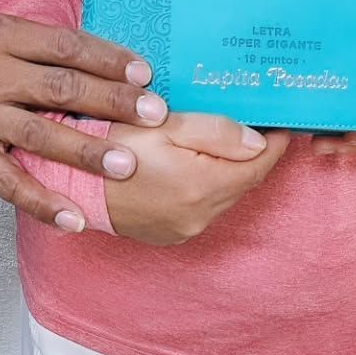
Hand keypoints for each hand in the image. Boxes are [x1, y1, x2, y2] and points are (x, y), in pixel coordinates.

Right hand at [0, 13, 165, 230]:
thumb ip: (44, 44)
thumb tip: (106, 59)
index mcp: (6, 37)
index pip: (65, 46)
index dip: (107, 58)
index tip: (144, 71)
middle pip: (61, 88)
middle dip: (111, 101)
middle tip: (154, 113)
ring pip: (41, 135)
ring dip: (86, 152)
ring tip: (126, 165)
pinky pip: (9, 183)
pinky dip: (42, 203)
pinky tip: (74, 220)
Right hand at [104, 113, 290, 245]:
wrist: (72, 183)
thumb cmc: (113, 146)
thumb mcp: (163, 124)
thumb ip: (215, 132)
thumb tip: (259, 141)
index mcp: (203, 186)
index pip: (258, 165)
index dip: (275, 142)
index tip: (283, 121)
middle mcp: (199, 216)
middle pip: (243, 181)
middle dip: (252, 153)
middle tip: (255, 121)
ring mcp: (184, 229)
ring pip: (224, 195)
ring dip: (229, 170)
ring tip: (223, 139)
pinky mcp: (170, 233)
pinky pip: (203, 208)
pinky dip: (208, 186)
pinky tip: (195, 165)